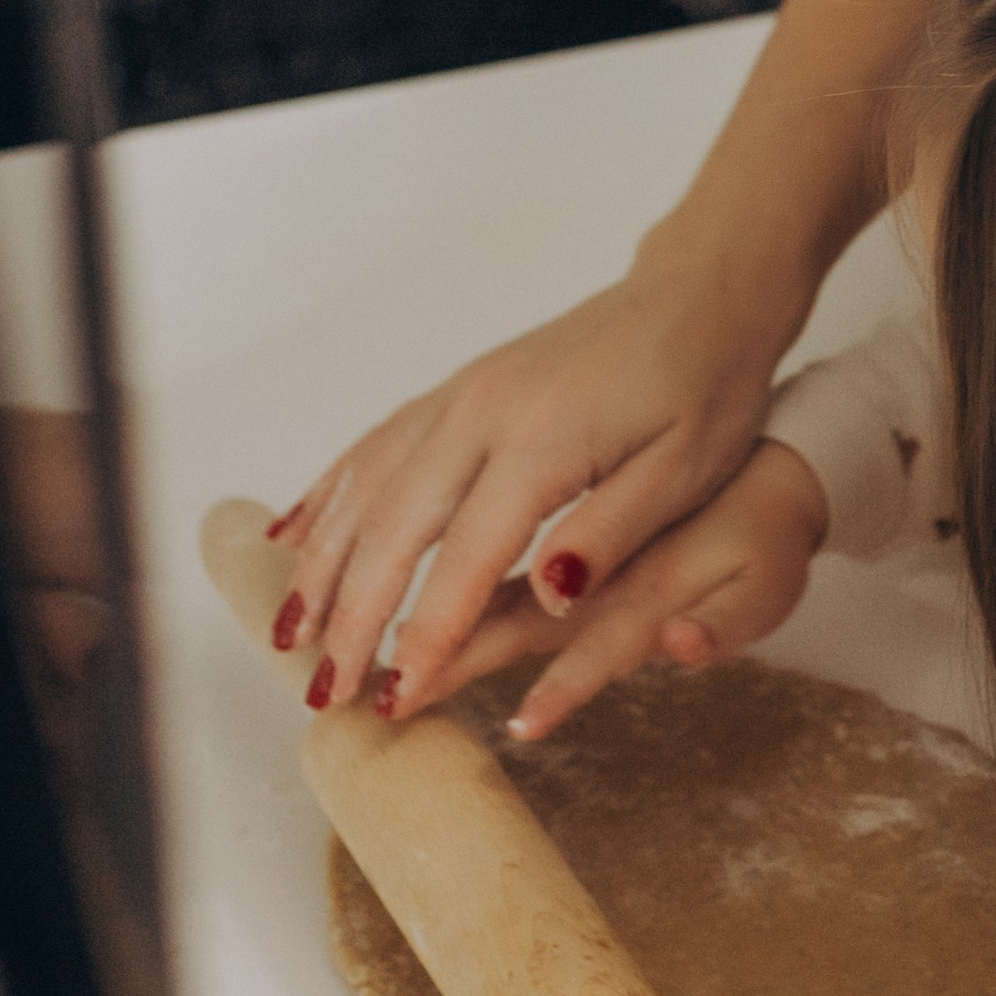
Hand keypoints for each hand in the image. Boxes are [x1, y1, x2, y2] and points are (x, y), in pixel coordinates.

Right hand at [271, 245, 798, 720]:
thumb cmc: (705, 389)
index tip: (398, 699)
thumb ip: (611, 533)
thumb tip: (549, 594)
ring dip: (323, 561)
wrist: (701, 296)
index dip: (427, 635)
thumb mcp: (684, 470)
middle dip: (353, 615)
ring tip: (290, 634)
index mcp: (544, 441)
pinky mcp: (461, 386)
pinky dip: (330, 491)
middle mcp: (484, 411)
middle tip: (329, 692)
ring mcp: (463, 393)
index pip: (467, 558)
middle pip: (395, 525)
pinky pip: (377, 443)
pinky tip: (293, 533)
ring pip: (369, 483)